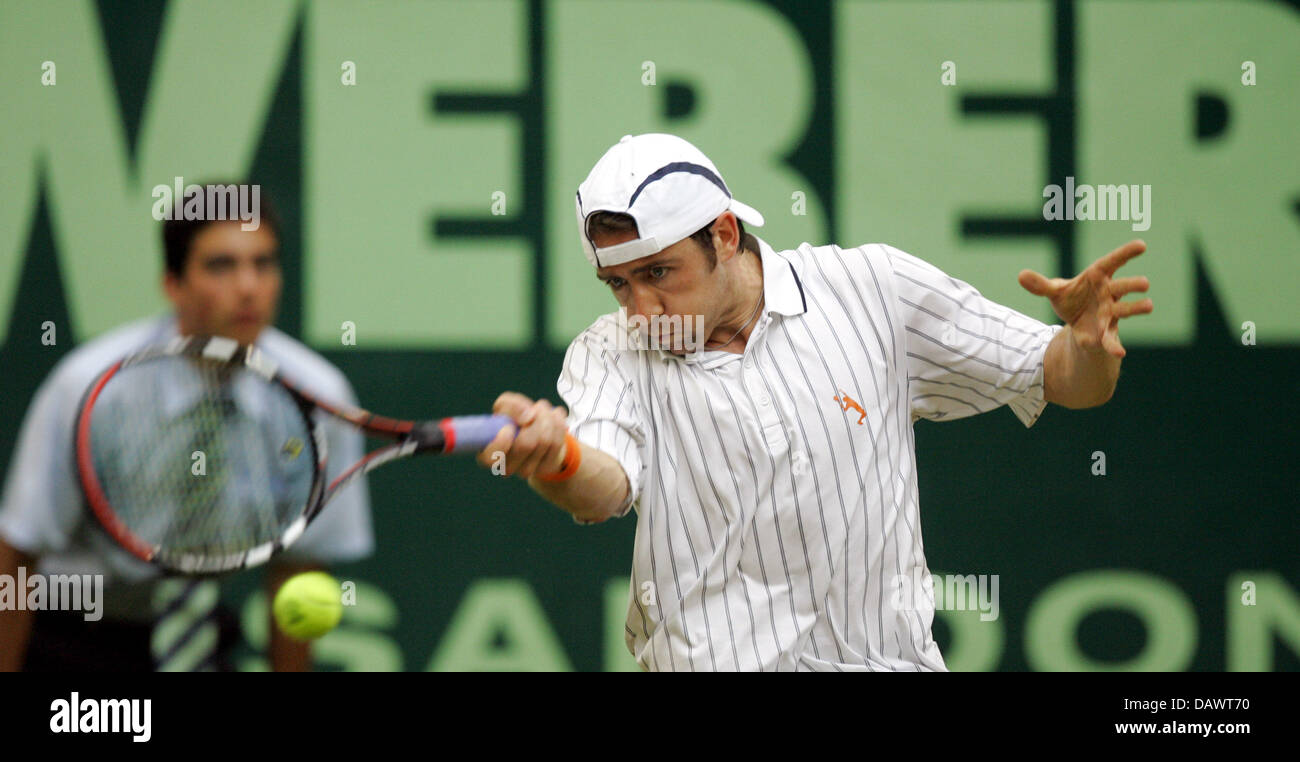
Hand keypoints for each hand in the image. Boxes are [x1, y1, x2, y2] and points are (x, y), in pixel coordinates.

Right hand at [476, 391, 568, 478]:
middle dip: (536, 418)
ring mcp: (526, 470)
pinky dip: (559, 423)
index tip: (509, 427)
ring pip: (545, 441)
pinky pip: (558, 443)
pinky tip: (554, 417)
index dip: (501, 442)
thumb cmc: (513, 419)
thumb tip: (529, 415)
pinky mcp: (545, 468)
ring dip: (548, 418)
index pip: (489, 458)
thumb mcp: (505, 405)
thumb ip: (511, 405)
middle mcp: (505, 466)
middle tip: (536, 408)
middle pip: (525, 444)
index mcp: (488, 452)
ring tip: (544, 410)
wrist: (534, 430)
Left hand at [1018, 239, 1153, 357]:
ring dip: (1135, 308)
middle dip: (1132, 285)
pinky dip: (1114, 346)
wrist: (1078, 323)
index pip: (1112, 262)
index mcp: (1098, 277)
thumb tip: (1021, 276)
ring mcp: (1111, 313)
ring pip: (1125, 310)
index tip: (1142, 245)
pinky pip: (1111, 339)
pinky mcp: (1107, 332)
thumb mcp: (1056, 291)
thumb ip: (1040, 285)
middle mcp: (1109, 293)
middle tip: (1144, 283)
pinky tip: (1120, 353)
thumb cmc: (1073, 299)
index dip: (1126, 253)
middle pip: (1122, 287)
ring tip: (1149, 305)